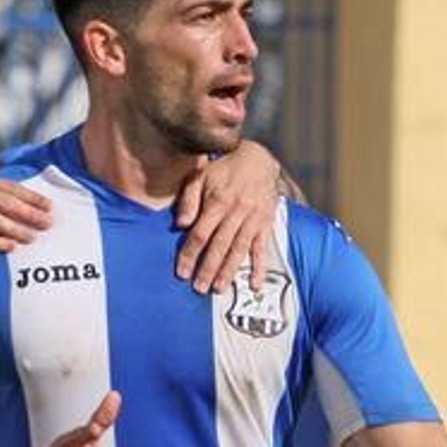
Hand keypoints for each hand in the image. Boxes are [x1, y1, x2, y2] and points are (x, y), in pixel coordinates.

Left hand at [174, 140, 280, 293]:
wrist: (258, 158)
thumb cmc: (224, 169)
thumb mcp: (201, 176)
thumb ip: (189, 199)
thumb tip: (180, 224)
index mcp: (218, 200)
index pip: (201, 233)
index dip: (190, 254)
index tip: (182, 272)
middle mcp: (236, 211)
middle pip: (220, 245)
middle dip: (208, 268)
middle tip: (199, 288)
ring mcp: (253, 218)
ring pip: (240, 248)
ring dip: (229, 271)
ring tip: (219, 288)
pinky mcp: (266, 222)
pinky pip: (263, 247)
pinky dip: (260, 266)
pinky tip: (254, 283)